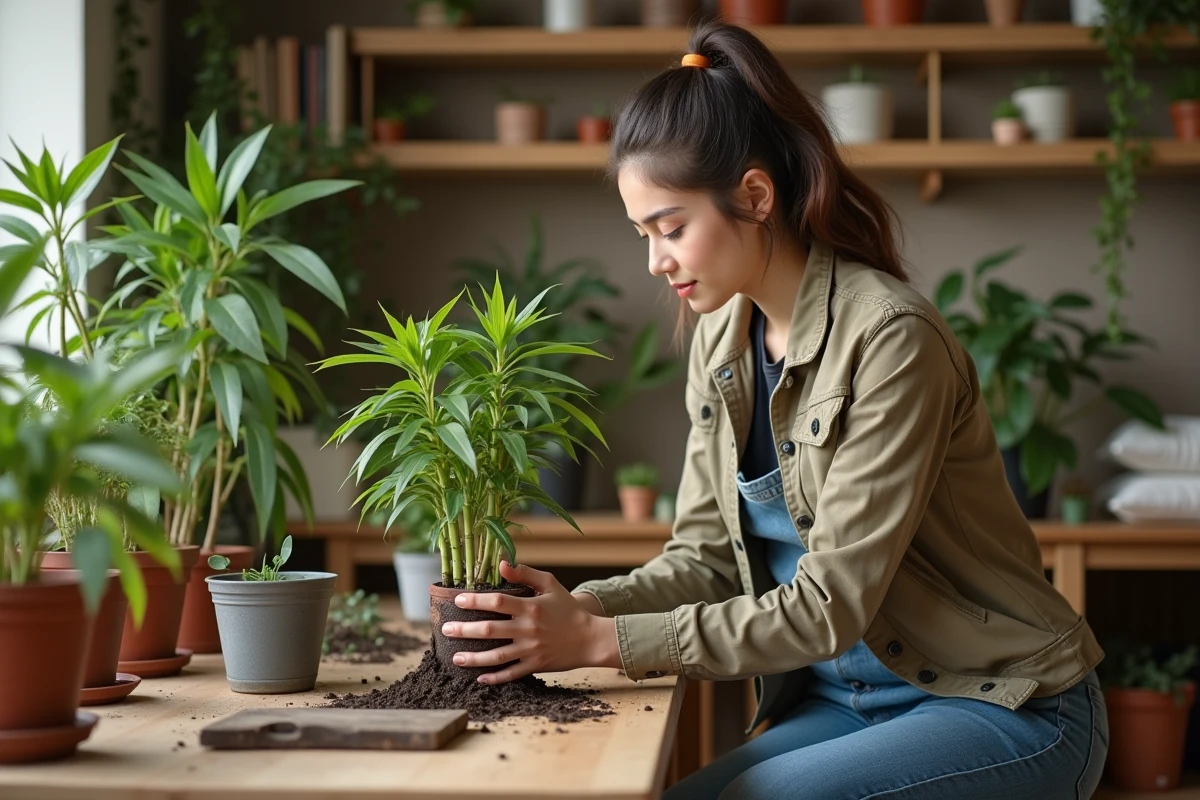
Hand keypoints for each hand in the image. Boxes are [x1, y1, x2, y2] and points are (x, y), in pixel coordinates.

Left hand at [441, 561, 620, 684]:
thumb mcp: (550, 585)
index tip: (458, 599)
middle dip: (465, 630)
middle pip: (490, 630)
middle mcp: (528, 629)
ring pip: (496, 656)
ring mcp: (531, 649)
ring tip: (455, 657)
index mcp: (531, 607)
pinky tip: (479, 677)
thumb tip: (501, 563)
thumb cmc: (569, 609)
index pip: (497, 602)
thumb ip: (526, 573)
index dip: (475, 600)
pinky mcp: (535, 665)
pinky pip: (511, 674)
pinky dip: (495, 678)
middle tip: (446, 629)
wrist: (590, 638)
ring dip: (473, 657)